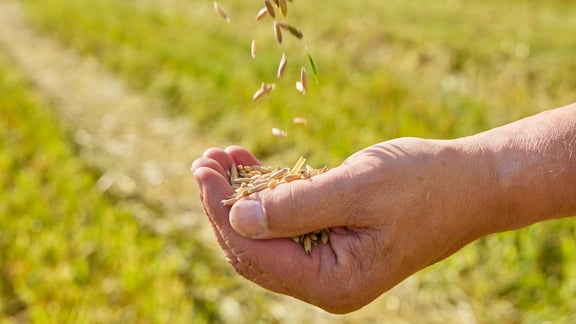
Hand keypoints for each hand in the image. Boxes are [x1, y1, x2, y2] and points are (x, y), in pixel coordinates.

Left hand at [191, 139, 498, 312]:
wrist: (470, 183)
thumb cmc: (423, 184)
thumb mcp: (357, 188)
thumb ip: (296, 206)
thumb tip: (237, 217)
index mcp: (333, 282)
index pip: (256, 253)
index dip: (221, 211)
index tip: (202, 169)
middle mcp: (326, 283)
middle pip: (254, 248)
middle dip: (224, 204)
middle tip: (204, 161)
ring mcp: (329, 264)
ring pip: (267, 235)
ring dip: (242, 197)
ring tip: (222, 158)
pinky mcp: (333, 241)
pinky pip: (288, 223)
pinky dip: (268, 195)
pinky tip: (252, 167)